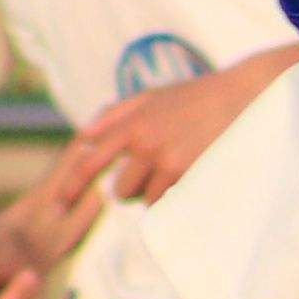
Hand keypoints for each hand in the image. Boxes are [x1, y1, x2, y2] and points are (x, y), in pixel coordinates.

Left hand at [49, 42, 298, 218]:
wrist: (239, 95)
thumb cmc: (195, 96)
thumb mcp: (152, 96)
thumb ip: (115, 113)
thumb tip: (84, 137)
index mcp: (131, 121)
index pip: (91, 157)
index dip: (72, 183)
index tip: (59, 203)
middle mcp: (143, 140)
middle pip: (119, 189)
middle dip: (130, 189)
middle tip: (151, 175)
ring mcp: (164, 157)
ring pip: (144, 197)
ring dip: (154, 193)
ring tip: (176, 171)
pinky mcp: (186, 171)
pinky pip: (167, 199)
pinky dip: (173, 194)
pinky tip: (188, 175)